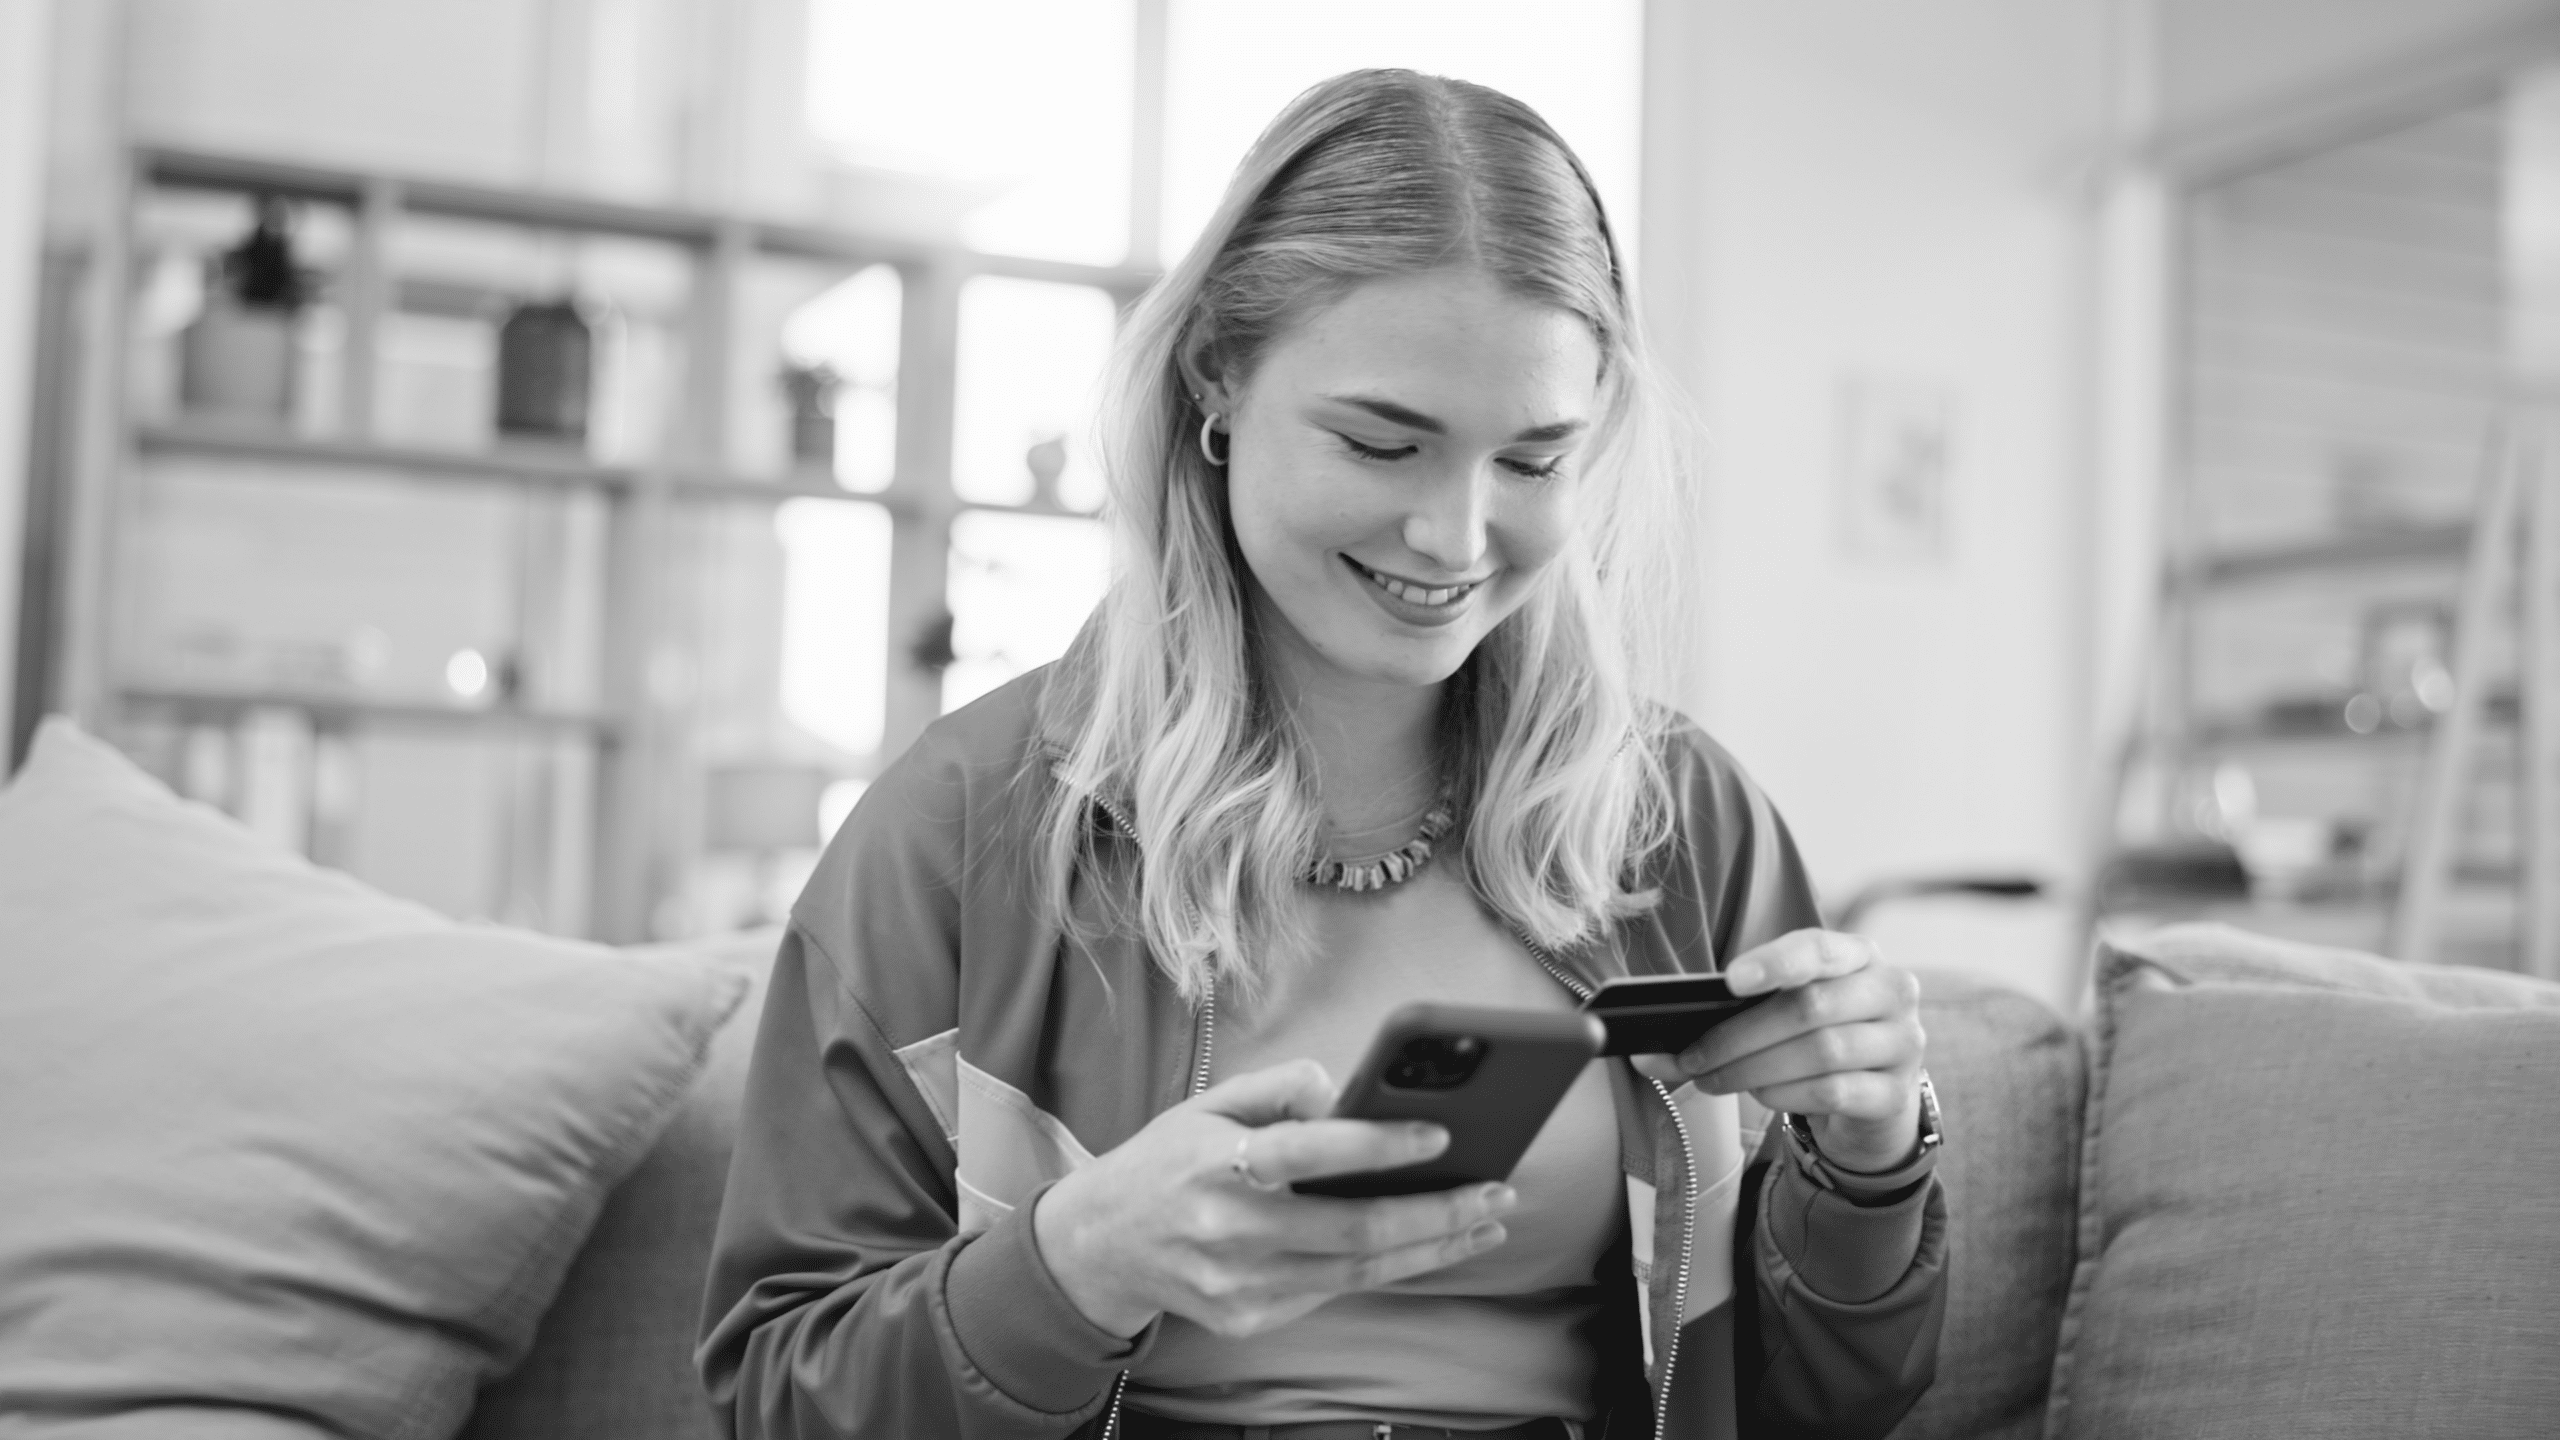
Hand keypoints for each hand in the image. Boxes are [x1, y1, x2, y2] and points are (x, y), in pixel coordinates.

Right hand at [1031, 1058, 1518, 1339]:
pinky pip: (1337, 1291)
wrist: (1101, 1247)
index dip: (1380, 1145)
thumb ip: (1280, 1088)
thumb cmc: (1168, 1163)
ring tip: (1486, 1221)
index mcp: (1220, 1161)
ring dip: (1433, 1247)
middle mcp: (1232, 1227)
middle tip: (1497, 1191)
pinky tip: (1434, 1245)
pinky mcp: (1250, 1316)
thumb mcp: (1210, 1104)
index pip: (1311, 1152)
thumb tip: (1349, 1092)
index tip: (1441, 1134)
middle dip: (1437, 1212)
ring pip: (1359, 1270)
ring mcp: (1242, 1282)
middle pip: (1354, 1229)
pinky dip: (1393, 1267)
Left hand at [1645, 929, 1924, 1172]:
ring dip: (1752, 1068)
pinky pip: (1832, 1092)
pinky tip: (1760, 1094)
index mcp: (1859, 955)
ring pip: (1819, 1052)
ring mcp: (1903, 1043)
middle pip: (1809, 1008)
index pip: (1820, 948)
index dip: (1776, 962)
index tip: (1731, 980)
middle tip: (1690, 1056)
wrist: (1870, 1096)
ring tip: (1711, 1078)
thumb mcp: (1784, 1010)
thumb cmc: (1813, 1038)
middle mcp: (1891, 991)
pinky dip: (1785, 1095)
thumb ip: (1732, 1014)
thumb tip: (1650, 1053)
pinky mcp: (1895, 1094)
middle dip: (1737, 1035)